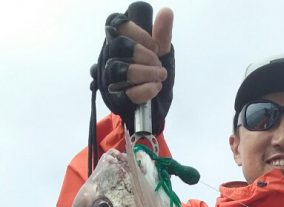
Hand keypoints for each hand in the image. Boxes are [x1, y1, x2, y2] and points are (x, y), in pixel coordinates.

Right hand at [95, 5, 173, 134]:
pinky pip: (126, 94)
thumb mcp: (162, 55)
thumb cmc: (154, 76)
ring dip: (145, 72)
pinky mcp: (114, 99)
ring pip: (119, 69)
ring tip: (160, 76)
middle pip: (118, 46)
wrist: (155, 109)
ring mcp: (109, 78)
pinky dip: (145, 91)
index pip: (118, 25)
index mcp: (119, 40)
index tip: (156, 46)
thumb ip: (162, 35)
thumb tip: (166, 12)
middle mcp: (109, 57)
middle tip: (158, 63)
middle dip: (143, 54)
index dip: (138, 34)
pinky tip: (155, 88)